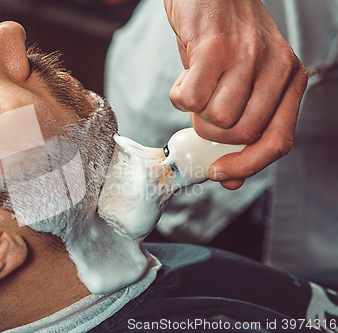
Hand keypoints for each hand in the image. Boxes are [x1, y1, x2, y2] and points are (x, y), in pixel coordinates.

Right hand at [164, 0, 307, 189]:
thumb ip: (239, 126)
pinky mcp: (214, 48)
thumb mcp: (241, 82)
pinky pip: (189, 100)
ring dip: (195, 113)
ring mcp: (246, 56)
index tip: (220, 173)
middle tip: (201, 112)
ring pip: (217, 120)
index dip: (247, 166)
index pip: (278, 142)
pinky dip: (178, 94)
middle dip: (212, 134)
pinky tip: (186, 74)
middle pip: (242, 135)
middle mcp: (276, 67)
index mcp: (289, 79)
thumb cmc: (222, 39)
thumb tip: (229, 178)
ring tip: (196, 86)